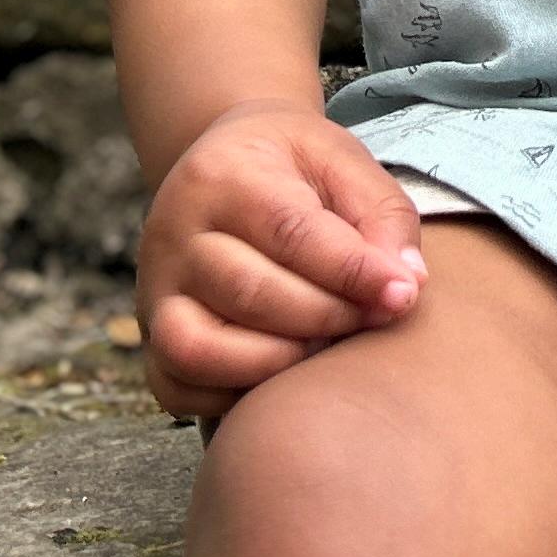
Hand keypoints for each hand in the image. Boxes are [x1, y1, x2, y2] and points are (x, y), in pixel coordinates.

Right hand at [131, 95, 429, 421]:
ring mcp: (154, 290)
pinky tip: (282, 370)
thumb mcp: (343, 162)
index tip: (402, 296)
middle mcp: (173, 233)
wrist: (225, 163)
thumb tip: (406, 285)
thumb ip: (382, 216)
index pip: (291, 233)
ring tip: (328, 343)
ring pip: (202, 348)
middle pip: (251, 294)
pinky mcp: (150, 337)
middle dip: (328, 316)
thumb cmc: (296, 169)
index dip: (354, 273)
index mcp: (224, 176)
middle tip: (373, 318)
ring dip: (280, 360)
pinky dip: (232, 394)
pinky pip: (178, 387)